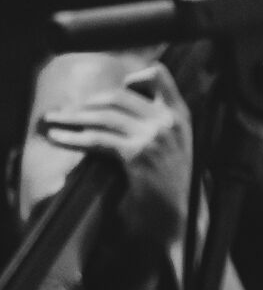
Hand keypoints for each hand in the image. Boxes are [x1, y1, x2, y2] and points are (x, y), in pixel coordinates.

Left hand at [38, 63, 192, 252]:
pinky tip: (60, 138)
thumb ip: (155, 120)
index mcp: (180, 115)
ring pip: (104, 115)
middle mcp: (169, 121)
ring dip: (73, 117)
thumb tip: (116, 102)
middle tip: (69, 111)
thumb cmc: (169, 181)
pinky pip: (98, 138)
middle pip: (119, 96)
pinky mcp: (138, 155)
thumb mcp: (173, 143)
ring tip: (55, 120)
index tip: (113, 92)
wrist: (176, 214)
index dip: (132, 77)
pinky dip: (74, 137)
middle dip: (87, 102)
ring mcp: (155, 137)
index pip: (159, 75)